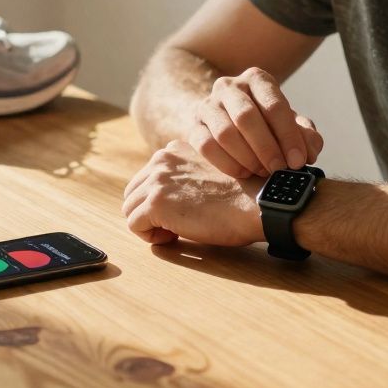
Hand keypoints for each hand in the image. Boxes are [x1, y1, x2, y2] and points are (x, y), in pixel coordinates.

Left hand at [121, 140, 265, 245]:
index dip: (161, 200)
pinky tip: (175, 237)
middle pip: (134, 192)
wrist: (258, 202)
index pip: (149, 177)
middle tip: (174, 227)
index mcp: (175, 150)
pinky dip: (150, 236)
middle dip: (149, 212)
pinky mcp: (156, 202)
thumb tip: (173, 201)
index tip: (183, 212)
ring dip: (149, 224)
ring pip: (130, 208)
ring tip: (175, 233)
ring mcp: (157, 179)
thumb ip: (188, 177)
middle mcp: (162, 159)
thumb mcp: (211, 172)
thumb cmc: (245, 194)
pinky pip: (134, 225)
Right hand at [188, 67, 324, 178]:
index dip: (288, 136)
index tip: (298, 161)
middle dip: (266, 148)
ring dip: (247, 158)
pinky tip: (243, 172)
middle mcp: (229, 86)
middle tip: (279, 170)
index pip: (274, 105)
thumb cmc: (265, 122)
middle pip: (246, 117)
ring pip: (225, 133)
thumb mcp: (288, 123)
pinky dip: (228, 164)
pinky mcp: (193, 126)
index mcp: (257, 79)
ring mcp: (208, 105)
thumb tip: (309, 152)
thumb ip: (305, 135)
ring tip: (262, 171)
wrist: (226, 117)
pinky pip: (206, 147)